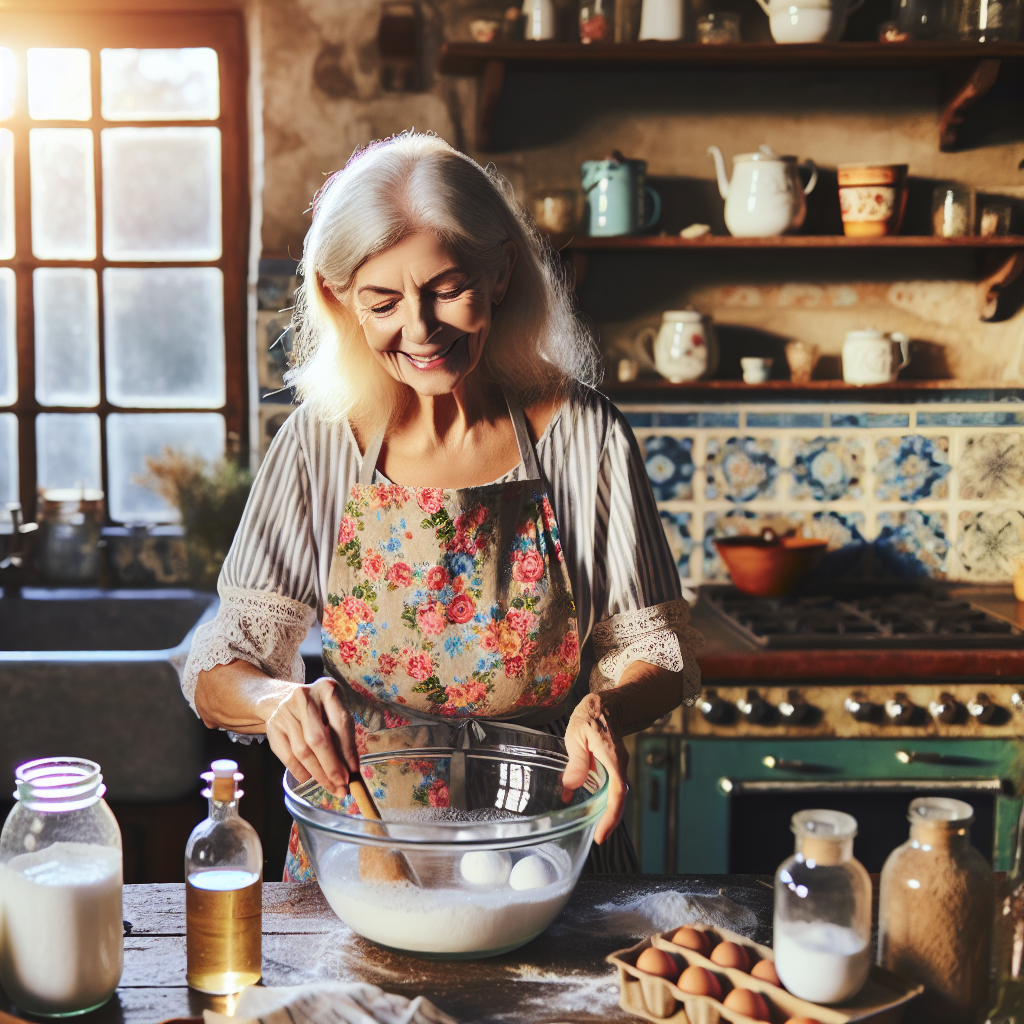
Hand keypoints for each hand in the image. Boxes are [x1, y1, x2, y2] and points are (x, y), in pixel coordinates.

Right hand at [264, 677, 357, 795]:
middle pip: (318, 739)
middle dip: (331, 766)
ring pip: (302, 751)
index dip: (347, 750)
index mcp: (326, 689)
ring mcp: (285, 712)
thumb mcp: (335, 711)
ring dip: (317, 773)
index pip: (340, 722)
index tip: (353, 771)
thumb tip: (352, 768)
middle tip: (341, 785)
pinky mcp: (273, 726)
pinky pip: (287, 756)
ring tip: (330, 786)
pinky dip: (299, 771)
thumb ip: (344, 735)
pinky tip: (309, 779)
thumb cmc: (318, 707)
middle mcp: (304, 697)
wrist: (282, 698)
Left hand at [561, 694, 628, 845]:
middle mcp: (619, 765)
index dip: (611, 816)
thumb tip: (570, 788)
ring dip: (606, 811)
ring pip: (614, 794)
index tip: (601, 834)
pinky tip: (588, 804)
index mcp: (613, 759)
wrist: (605, 704)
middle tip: (596, 837)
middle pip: (618, 799)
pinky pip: (610, 786)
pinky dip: (602, 799)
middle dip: (609, 820)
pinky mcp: (612, 765)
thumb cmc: (591, 715)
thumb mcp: (578, 735)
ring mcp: (617, 766)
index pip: (617, 794)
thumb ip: (576, 762)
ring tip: (593, 826)